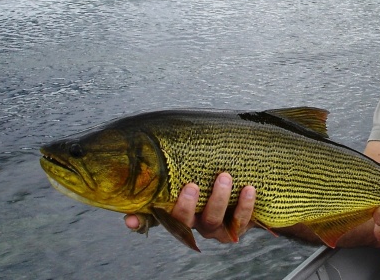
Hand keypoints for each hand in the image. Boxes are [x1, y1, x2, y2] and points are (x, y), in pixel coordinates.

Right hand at [124, 173, 256, 243]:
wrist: (246, 186)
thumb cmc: (213, 176)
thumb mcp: (195, 170)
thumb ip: (178, 166)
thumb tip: (150, 152)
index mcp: (178, 210)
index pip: (155, 216)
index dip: (140, 221)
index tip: (130, 220)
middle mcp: (194, 222)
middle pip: (184, 221)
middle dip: (186, 206)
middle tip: (192, 186)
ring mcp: (215, 227)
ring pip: (212, 220)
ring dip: (218, 199)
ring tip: (224, 177)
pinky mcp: (236, 227)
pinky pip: (240, 220)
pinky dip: (245, 205)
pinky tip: (249, 189)